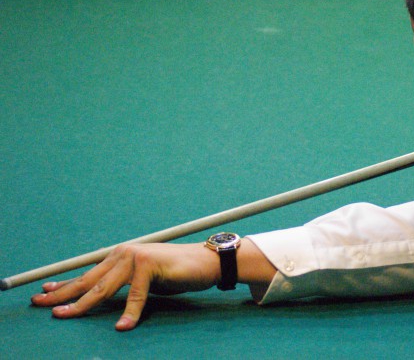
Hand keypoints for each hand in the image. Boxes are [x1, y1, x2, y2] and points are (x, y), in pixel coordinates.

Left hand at [30, 242, 219, 330]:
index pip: (88, 274)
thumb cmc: (175, 272)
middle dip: (63, 294)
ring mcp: (136, 258)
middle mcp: (124, 254)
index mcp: (121, 256)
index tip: (44, 293)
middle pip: (89, 280)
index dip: (65, 285)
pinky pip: (137, 296)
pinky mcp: (151, 266)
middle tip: (41, 304)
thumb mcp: (142, 280)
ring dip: (84, 304)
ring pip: (104, 288)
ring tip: (66, 315)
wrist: (205, 262)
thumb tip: (99, 297)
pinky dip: (130, 313)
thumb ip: (122, 284)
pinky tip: (122, 327)